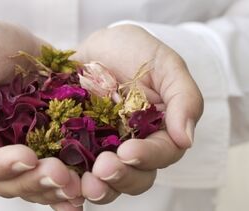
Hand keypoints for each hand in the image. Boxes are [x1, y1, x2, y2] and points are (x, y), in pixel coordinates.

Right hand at [0, 20, 82, 209]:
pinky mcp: (48, 142)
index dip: (0, 167)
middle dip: (34, 181)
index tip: (27, 157)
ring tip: (77, 185)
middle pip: (8, 181)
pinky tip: (85, 186)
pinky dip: (70, 181)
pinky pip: (58, 168)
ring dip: (54, 188)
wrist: (15, 42)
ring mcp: (23, 148)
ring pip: (34, 181)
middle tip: (60, 174)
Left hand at [74, 25, 203, 202]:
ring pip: (106, 182)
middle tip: (103, 170)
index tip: (128, 153)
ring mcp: (102, 149)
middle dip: (120, 178)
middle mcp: (132, 147)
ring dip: (97, 187)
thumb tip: (186, 139)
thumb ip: (183, 98)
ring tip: (84, 183)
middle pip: (134, 178)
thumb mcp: (164, 65)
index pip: (161, 154)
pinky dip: (70, 182)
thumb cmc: (134, 52)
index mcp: (157, 132)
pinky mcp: (75, 146)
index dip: (147, 158)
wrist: (95, 47)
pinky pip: (75, 171)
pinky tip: (62, 181)